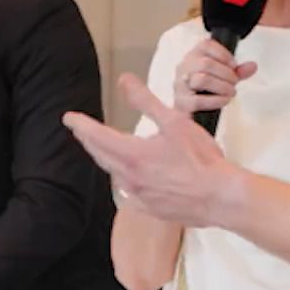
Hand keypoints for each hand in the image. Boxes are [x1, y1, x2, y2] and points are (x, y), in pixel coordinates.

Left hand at [64, 74, 240, 226]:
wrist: (220, 197)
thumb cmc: (201, 159)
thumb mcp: (174, 122)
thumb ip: (146, 101)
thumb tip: (125, 80)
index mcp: (132, 155)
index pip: (97, 136)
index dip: (81, 125)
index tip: (69, 118)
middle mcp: (129, 178)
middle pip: (101, 156)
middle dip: (88, 141)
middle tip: (80, 131)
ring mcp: (138, 197)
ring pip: (115, 175)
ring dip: (107, 160)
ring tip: (104, 151)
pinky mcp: (150, 209)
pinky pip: (129, 194)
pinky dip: (125, 182)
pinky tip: (129, 181)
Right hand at [173, 38, 256, 115]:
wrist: (190, 111)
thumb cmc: (206, 89)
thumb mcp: (223, 76)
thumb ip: (237, 71)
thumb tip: (253, 66)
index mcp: (193, 55)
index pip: (206, 45)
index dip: (224, 54)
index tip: (234, 65)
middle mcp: (184, 67)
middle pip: (206, 63)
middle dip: (226, 73)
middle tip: (235, 82)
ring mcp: (180, 85)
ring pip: (202, 79)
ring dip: (222, 86)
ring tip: (231, 92)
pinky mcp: (181, 103)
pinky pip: (199, 100)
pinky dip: (216, 100)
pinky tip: (225, 100)